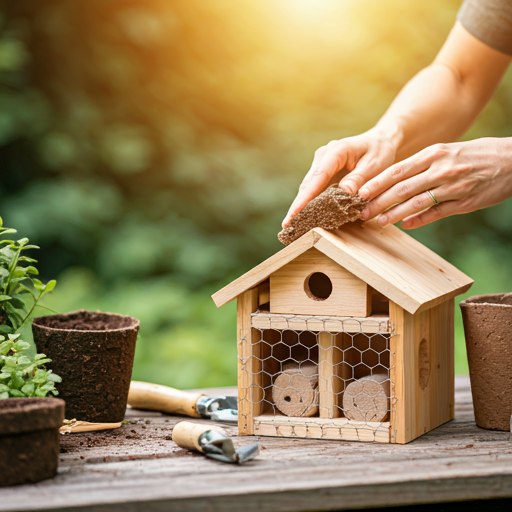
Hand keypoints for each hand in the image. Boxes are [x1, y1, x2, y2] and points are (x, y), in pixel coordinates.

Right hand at [282, 129, 396, 226]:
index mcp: (336, 151)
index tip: (296, 212)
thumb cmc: (379, 152)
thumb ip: (359, 178)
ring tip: (291, 225)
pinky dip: (309, 203)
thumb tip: (343, 193)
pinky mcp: (323, 173)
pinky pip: (314, 190)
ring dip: (300, 206)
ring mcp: (320, 164)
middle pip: (307, 184)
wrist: (379, 142)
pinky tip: (303, 217)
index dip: (306, 197)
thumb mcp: (375, 164)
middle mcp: (323, 156)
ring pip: (308, 188)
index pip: (318, 177)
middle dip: (297, 205)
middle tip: (287, 225)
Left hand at [359, 138, 511, 228]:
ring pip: (417, 202)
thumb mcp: (446, 151)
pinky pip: (437, 213)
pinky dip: (419, 220)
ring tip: (378, 221)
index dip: (376, 182)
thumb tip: (394, 180)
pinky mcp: (465, 202)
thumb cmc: (474, 154)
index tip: (359, 192)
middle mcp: (441, 169)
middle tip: (361, 212)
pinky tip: (405, 225)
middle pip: (402, 187)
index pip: (397, 170)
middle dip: (379, 201)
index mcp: (433, 154)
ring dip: (394, 214)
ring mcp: (453, 186)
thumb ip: (421, 165)